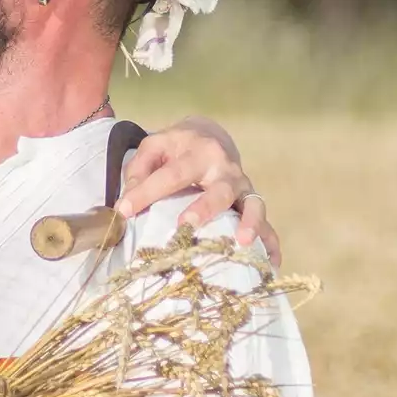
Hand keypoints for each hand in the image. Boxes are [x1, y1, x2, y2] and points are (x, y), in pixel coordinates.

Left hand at [114, 117, 281, 264]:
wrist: (211, 135)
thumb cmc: (178, 147)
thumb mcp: (155, 146)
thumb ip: (139, 169)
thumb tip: (130, 199)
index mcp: (198, 152)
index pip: (171, 174)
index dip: (146, 193)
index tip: (124, 210)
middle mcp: (225, 169)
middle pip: (219, 189)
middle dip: (205, 208)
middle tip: (187, 225)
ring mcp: (242, 187)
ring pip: (252, 205)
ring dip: (250, 224)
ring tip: (242, 242)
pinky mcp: (251, 203)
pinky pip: (268, 224)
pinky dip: (271, 242)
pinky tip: (272, 261)